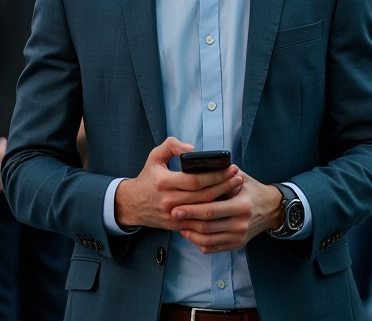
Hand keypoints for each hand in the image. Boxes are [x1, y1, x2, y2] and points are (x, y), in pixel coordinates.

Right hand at [114, 137, 243, 230]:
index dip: (215, 175)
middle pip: (203, 196)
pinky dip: (214, 213)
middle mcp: (169, 200)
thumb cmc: (148, 178)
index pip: (194, 180)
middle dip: (224, 186)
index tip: (229, 168)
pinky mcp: (177, 225)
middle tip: (238, 177)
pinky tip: (224, 204)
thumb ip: (171, 145)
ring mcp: (173, 215)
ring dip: (222, 200)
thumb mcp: (154, 156)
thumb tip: (192, 149)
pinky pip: (199, 221)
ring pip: (204, 210)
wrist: (133, 204)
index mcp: (163, 182)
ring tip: (236, 188)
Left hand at [173, 171, 283, 254]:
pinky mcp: (237, 244)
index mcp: (242, 205)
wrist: (272, 209)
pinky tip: (190, 233)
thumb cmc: (252, 190)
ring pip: (208, 240)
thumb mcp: (242, 177)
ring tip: (179, 224)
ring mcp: (239, 237)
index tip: (176, 207)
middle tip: (172, 214)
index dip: (191, 210)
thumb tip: (197, 167)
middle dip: (187, 221)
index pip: (211, 210)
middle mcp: (241, 224)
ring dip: (190, 233)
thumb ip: (222, 174)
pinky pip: (213, 248)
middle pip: (207, 226)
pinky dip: (199, 242)